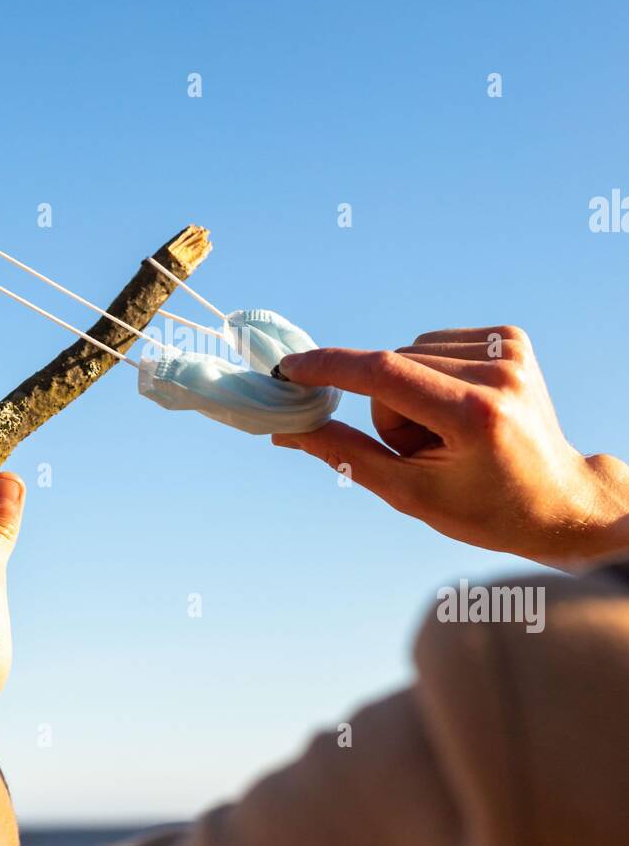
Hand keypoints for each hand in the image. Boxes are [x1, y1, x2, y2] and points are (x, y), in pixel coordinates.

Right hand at [273, 326, 628, 567]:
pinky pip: (434, 345)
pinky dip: (432, 377)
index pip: (383, 373)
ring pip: (409, 354)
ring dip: (409, 394)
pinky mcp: (512, 337)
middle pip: (391, 369)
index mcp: (475, 414)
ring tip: (447, 434)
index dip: (328, 368)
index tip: (288, 368)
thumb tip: (285, 430)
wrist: (559, 501)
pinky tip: (460, 409)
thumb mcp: (410, 494)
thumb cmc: (485, 509)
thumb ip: (345, 455)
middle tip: (424, 452)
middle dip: (387, 411)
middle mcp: (497, 372)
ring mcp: (510, 349)